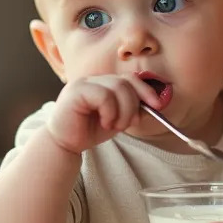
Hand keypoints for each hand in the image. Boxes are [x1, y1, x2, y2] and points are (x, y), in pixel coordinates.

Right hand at [45, 75, 161, 155]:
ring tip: (114, 125)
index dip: (146, 90)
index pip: (130, 78)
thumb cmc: (88, 131)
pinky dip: (110, 112)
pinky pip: (104, 95)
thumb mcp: (117, 119)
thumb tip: (153, 104)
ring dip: (123, 111)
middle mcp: (93, 79)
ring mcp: (83, 83)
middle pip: (126, 82)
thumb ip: (131, 109)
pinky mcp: (76, 91)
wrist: (64, 145)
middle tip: (129, 124)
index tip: (157, 105)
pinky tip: (104, 123)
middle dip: (134, 105)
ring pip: (117, 87)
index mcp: (103, 83)